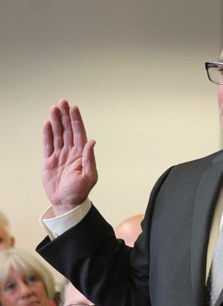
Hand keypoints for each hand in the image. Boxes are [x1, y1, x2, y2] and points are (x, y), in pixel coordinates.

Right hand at [42, 99, 97, 214]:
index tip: (73, 108)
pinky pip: (48, 144)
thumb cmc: (80, 192)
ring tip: (53, 109)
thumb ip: (89, 158)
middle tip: (62, 102)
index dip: (76, 120)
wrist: (66, 203)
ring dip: (56, 122)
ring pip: (57, 134)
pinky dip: (47, 134)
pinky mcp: (49, 161)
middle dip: (65, 116)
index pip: (79, 133)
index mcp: (81, 154)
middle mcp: (71, 152)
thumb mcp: (89, 176)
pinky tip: (47, 123)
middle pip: (67, 130)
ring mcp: (59, 155)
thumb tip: (91, 141)